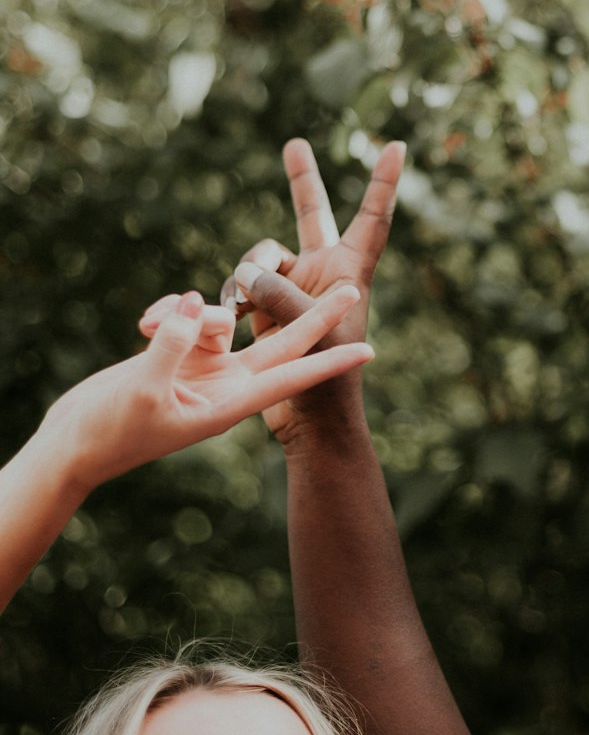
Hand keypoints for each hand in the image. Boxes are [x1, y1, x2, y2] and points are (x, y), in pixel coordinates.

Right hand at [41, 287, 372, 494]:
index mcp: (229, 404)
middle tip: (355, 289)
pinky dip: (169, 312)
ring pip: (219, 317)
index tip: (370, 350)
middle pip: (279, 342)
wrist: (72, 445)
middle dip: (313, 315)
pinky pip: (188, 316)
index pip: (291, 379)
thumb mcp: (142, 388)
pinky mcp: (179, 352)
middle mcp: (225, 383)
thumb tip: (199, 303)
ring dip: (192, 313)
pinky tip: (143, 323)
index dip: (329, 363)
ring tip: (150, 328)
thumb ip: (174, 344)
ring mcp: (203, 366)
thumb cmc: (107, 433)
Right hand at [220, 138, 404, 441]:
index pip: (372, 218)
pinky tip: (212, 317)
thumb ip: (278, 293)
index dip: (383, 182)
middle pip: (311, 216)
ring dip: (245, 277)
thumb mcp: (306, 332)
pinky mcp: (264, 311)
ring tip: (239, 310)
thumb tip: (247, 273)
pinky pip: (239, 288)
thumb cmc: (325, 385)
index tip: (398, 146)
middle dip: (302, 180)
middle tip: (295, 143)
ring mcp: (292, 291)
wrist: (309, 426)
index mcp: (350, 274)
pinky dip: (227, 299)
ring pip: (260, 259)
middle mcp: (323, 275)